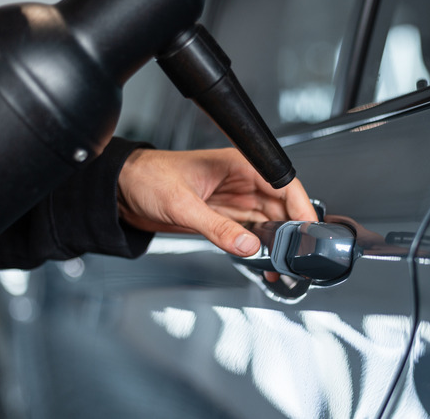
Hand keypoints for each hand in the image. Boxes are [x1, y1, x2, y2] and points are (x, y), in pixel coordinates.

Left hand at [117, 147, 317, 260]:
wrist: (121, 190)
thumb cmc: (146, 178)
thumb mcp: (182, 204)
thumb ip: (217, 227)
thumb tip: (247, 245)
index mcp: (238, 165)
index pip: (282, 183)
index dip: (300, 205)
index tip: (309, 228)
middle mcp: (241, 182)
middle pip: (282, 206)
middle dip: (293, 230)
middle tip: (298, 255)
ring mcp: (234, 202)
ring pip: (270, 222)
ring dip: (278, 243)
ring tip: (284, 264)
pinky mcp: (224, 219)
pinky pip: (251, 234)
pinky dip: (261, 249)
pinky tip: (266, 263)